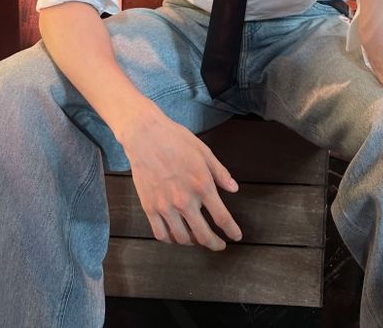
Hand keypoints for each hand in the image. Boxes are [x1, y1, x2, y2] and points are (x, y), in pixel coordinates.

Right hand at [121, 106, 241, 250]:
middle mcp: (185, 200)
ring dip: (193, 243)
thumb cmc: (177, 140)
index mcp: (202, 185)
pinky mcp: (149, 207)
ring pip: (181, 238)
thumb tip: (234, 189)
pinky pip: (160, 234)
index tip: (236, 237)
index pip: (222, 218)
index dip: (232, 231)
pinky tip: (176, 236)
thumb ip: (220, 173)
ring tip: (197, 239)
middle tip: (219, 246)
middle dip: (214, 244)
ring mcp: (165, 206)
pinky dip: (170, 240)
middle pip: (203, 235)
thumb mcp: (204, 152)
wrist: (146, 136)